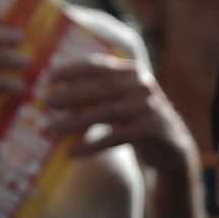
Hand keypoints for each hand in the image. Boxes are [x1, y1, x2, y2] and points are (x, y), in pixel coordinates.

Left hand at [44, 54, 197, 172]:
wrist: (171, 147)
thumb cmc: (137, 120)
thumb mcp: (121, 99)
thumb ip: (98, 92)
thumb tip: (58, 93)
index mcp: (133, 72)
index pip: (100, 65)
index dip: (74, 69)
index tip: (50, 76)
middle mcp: (142, 86)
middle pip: (100, 89)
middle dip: (70, 95)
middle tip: (47, 102)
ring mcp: (147, 108)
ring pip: (104, 113)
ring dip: (74, 122)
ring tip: (52, 130)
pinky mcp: (149, 131)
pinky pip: (114, 138)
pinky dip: (91, 145)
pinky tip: (71, 152)